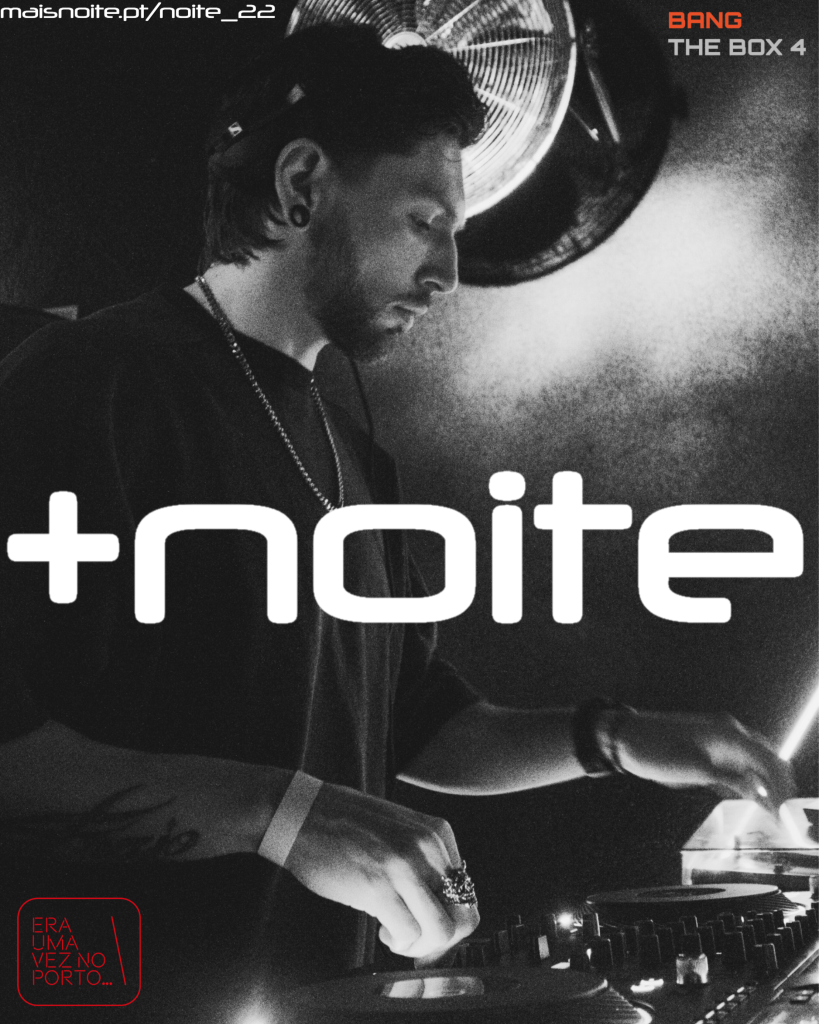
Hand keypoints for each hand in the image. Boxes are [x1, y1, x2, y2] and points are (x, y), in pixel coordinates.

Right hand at [284, 781, 478, 960]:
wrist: (304, 814)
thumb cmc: (345, 823)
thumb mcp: (400, 829)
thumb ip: (424, 859)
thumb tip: (440, 903)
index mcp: (436, 831)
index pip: (468, 891)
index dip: (453, 920)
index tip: (432, 929)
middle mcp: (427, 847)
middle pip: (464, 915)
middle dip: (444, 940)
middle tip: (420, 942)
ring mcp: (404, 867)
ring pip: (442, 930)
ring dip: (422, 945)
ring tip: (399, 934)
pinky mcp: (378, 888)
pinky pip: (409, 934)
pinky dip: (399, 942)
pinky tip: (383, 929)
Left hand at [616, 710, 795, 815]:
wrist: (624, 737)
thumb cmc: (657, 752)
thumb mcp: (696, 770)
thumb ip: (731, 780)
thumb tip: (761, 791)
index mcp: (730, 735)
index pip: (769, 761)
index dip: (783, 787)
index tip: (788, 813)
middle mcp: (729, 734)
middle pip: (765, 760)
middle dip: (778, 785)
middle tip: (785, 815)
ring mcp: (717, 741)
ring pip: (751, 764)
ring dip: (763, 785)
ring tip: (772, 813)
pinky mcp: (705, 751)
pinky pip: (734, 767)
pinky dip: (745, 782)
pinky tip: (749, 800)